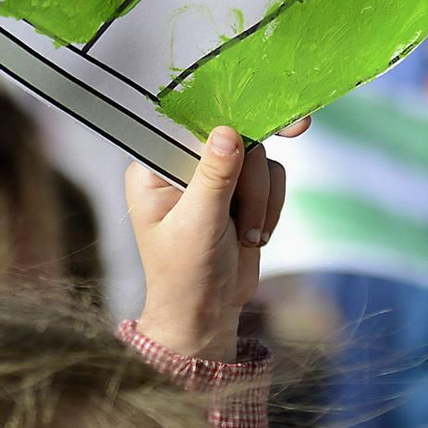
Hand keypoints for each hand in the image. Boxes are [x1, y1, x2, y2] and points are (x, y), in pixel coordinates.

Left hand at [126, 127, 289, 361]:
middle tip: (248, 216)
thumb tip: (228, 133)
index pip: (189, 126)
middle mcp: (181, 164)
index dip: (224, 119)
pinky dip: (271, 205)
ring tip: (245, 237)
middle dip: (247, 183)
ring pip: (258, 157)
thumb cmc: (185, 275)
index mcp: (154, 167)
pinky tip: (254, 235)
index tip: (259, 114)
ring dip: (260, 200)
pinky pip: (272, 175)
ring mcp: (214, 174)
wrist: (209, 313)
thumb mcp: (198, 226)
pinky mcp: (241, 187)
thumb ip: (214, 178)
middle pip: (233, 137)